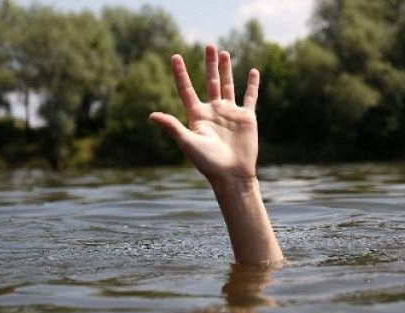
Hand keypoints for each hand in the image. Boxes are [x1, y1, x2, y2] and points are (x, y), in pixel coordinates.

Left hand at [149, 45, 260, 184]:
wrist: (231, 175)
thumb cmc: (207, 162)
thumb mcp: (188, 142)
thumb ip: (172, 126)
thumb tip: (151, 116)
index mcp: (197, 116)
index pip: (186, 89)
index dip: (181, 73)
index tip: (175, 56)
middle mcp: (213, 111)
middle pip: (210, 81)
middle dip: (209, 64)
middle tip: (209, 45)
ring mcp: (230, 113)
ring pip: (228, 85)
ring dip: (226, 69)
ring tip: (224, 53)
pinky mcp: (246, 118)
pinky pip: (249, 97)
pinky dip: (252, 84)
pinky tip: (253, 71)